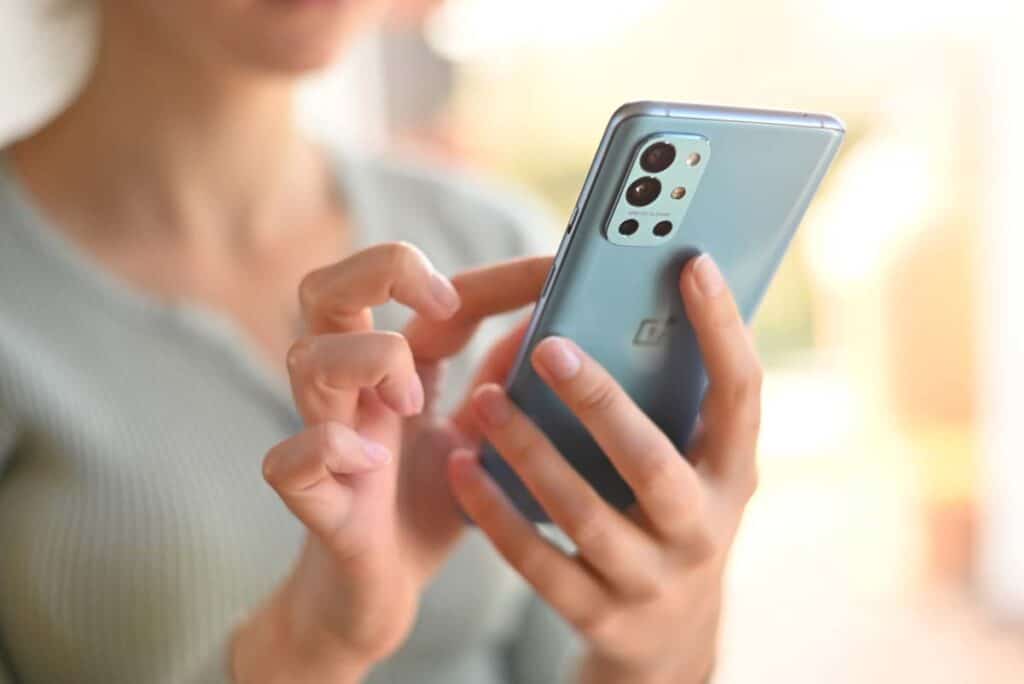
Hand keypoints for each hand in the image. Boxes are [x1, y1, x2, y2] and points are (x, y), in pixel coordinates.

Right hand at [231, 243, 550, 682]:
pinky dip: (327, 449)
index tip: (555, 267)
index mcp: (396, 370)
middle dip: (382, 272)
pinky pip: (289, 459)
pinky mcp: (313, 500)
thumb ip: (503, 386)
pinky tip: (369, 464)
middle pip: (326, 288)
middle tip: (442, 304)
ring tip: (415, 404)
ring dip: (368, 361)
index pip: (431, 294)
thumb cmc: (424, 508)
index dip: (493, 275)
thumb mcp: (479, 438)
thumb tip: (548, 328)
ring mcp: (326, 439)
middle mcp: (352, 391)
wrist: (377, 597)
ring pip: (306, 358)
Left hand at [449, 254, 760, 683]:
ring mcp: (651, 580)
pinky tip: (462, 467)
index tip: (691, 263)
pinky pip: (538, 563)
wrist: (669, 639)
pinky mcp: (599, 617)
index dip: (722, 330)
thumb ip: (669, 401)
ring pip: (584, 514)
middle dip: (600, 402)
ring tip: (485, 400)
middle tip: (548, 346)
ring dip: (530, 453)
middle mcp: (701, 529)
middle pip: (651, 463)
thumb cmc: (671, 517)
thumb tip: (616, 306)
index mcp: (732, 474)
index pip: (741, 395)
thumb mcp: (692, 465)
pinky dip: (496, 512)